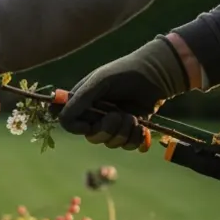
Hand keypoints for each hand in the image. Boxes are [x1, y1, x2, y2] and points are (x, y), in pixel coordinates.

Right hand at [60, 36, 191, 148]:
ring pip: (111, 143)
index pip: (69, 123)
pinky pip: (128, 145)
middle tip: (118, 115)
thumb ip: (79, 100)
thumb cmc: (124, 73)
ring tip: (133, 116)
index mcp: (84, 103)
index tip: (89, 124)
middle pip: (92, 138)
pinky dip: (136, 138)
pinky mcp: (131, 130)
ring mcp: (114, 124)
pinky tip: (141, 126)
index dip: (77, 127)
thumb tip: (63, 120)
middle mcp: (96, 116)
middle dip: (107, 129)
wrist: (157, 74)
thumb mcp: (98, 82)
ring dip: (124, 131)